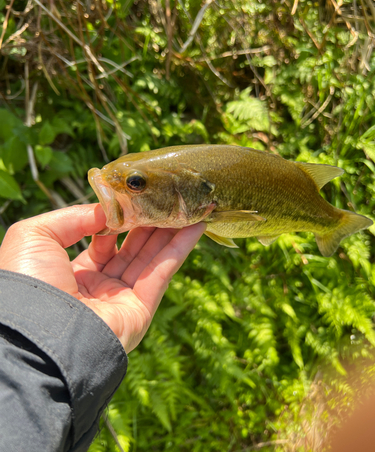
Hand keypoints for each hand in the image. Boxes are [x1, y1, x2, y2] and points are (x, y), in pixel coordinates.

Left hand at [0, 204, 204, 351]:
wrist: (38, 333)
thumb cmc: (29, 281)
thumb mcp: (35, 235)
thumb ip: (72, 217)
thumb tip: (108, 212)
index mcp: (72, 273)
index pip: (103, 242)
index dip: (119, 221)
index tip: (135, 199)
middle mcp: (98, 287)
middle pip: (132, 248)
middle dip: (150, 223)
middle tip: (168, 198)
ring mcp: (121, 299)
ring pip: (151, 257)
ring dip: (171, 231)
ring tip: (189, 204)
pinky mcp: (140, 310)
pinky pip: (163, 272)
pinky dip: (181, 248)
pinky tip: (196, 225)